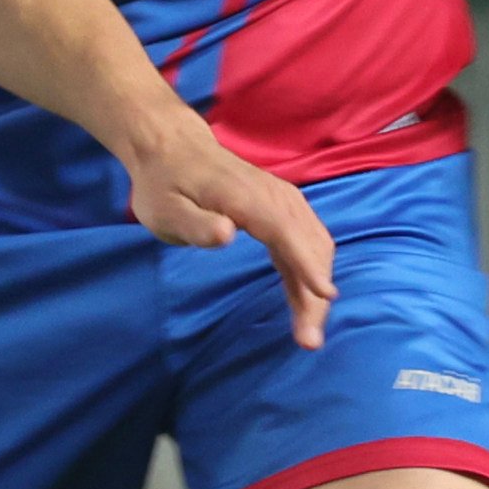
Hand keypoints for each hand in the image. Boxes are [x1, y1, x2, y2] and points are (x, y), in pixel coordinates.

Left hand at [121, 119, 338, 349]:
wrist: (172, 148)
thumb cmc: (164, 183)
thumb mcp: (164, 209)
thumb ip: (195, 224)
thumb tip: (227, 234)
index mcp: (249, 198)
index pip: (286, 234)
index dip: (307, 265)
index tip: (324, 296)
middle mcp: (276, 197)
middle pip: (310, 247)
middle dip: (314, 294)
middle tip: (308, 340)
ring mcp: (284, 201)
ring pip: (315, 246)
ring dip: (317, 288)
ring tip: (308, 330)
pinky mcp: (283, 209)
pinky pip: (307, 242)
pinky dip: (311, 272)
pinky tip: (306, 300)